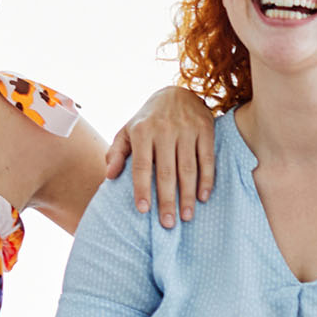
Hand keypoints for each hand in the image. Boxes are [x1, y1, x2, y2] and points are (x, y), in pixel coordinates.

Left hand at [104, 86, 214, 227]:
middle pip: (166, 171)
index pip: (141, 166)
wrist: (176, 92)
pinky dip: (207, 179)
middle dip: (167, 200)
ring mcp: (187, 129)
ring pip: (188, 168)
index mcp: (142, 131)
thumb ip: (117, 152)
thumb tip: (109, 175)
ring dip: (188, 195)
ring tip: (187, 216)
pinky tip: (203, 196)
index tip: (143, 210)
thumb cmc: (148, 118)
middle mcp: (164, 130)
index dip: (142, 189)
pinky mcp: (205, 129)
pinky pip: (207, 159)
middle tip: (168, 223)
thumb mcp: (128, 130)